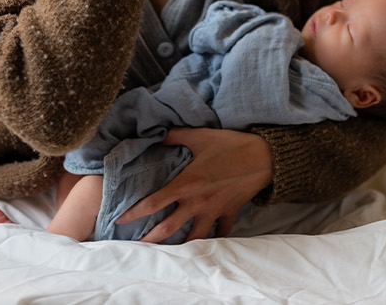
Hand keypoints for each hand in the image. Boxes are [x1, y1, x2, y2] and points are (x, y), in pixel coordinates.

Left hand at [116, 127, 271, 242]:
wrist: (264, 157)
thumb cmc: (231, 145)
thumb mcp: (200, 136)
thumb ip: (176, 136)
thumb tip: (158, 134)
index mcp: (187, 184)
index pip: (154, 202)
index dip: (135, 213)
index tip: (120, 220)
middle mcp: (197, 202)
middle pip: (169, 228)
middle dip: (151, 239)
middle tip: (138, 247)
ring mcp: (214, 211)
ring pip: (194, 237)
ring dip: (180, 245)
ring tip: (169, 252)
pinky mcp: (229, 213)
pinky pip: (220, 232)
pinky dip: (214, 237)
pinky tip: (207, 241)